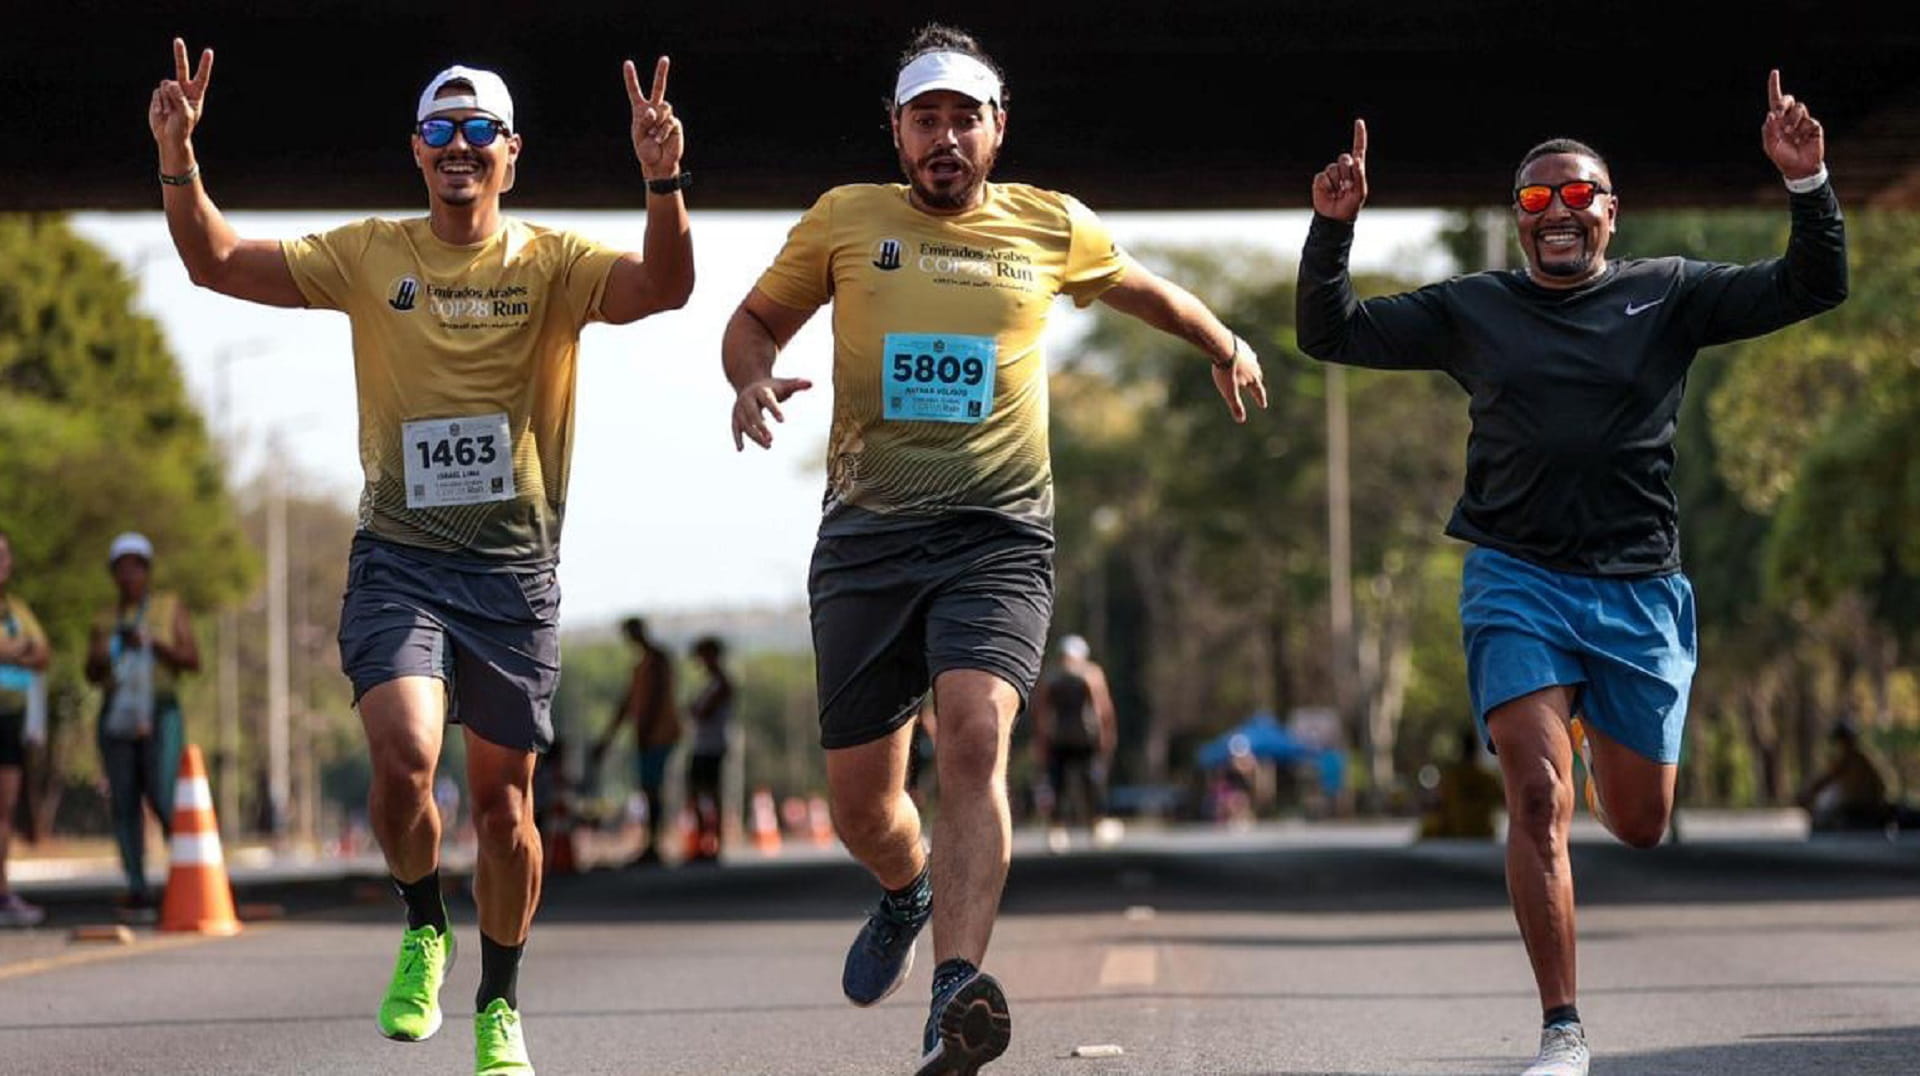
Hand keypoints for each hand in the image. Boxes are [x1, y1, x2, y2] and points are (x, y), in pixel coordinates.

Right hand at [149, 38, 212, 151]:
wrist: (169, 137)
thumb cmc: (182, 128)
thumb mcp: (185, 114)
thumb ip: (179, 98)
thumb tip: (170, 83)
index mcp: (196, 94)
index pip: (201, 77)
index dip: (204, 64)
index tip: (208, 51)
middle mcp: (183, 90)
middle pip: (181, 68)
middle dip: (179, 54)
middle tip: (178, 40)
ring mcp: (170, 91)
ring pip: (166, 85)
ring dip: (167, 99)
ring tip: (170, 111)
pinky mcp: (159, 95)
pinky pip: (157, 92)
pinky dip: (158, 103)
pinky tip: (162, 112)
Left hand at [626, 57, 683, 179]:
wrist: (659, 164)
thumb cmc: (645, 150)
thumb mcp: (638, 134)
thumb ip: (644, 120)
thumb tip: (654, 109)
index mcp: (640, 110)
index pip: (635, 91)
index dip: (631, 78)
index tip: (628, 63)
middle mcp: (654, 110)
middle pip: (659, 88)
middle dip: (661, 72)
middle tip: (665, 59)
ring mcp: (666, 116)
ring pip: (664, 107)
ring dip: (657, 122)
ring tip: (653, 136)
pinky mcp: (675, 124)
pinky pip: (669, 121)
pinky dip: (663, 131)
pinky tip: (659, 139)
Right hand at [731, 376, 812, 450]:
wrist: (749, 383)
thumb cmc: (771, 387)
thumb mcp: (784, 384)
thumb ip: (797, 384)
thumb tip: (812, 383)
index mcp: (760, 390)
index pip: (767, 400)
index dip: (774, 410)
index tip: (783, 421)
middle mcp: (747, 399)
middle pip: (753, 414)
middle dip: (761, 427)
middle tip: (772, 439)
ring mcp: (739, 409)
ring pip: (745, 423)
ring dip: (754, 435)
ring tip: (768, 446)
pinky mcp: (736, 417)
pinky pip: (735, 428)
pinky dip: (737, 438)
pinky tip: (740, 449)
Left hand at [1211, 338, 1268, 423]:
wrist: (1222, 346)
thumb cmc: (1225, 370)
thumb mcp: (1229, 391)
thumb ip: (1236, 405)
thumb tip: (1241, 420)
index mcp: (1253, 378)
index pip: (1258, 392)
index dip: (1260, 399)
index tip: (1263, 405)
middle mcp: (1254, 366)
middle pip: (1258, 376)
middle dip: (1257, 383)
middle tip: (1257, 387)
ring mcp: (1248, 354)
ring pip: (1253, 363)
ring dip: (1252, 368)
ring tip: (1250, 370)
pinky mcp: (1241, 344)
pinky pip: (1244, 352)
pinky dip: (1243, 357)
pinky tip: (1240, 355)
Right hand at [1310, 119, 1367, 220]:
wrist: (1335, 217)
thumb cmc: (1350, 206)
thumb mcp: (1360, 192)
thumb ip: (1360, 176)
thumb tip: (1356, 161)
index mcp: (1356, 169)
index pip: (1358, 148)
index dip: (1359, 135)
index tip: (1359, 122)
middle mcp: (1343, 168)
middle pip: (1344, 158)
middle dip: (1347, 171)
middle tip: (1347, 187)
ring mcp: (1331, 173)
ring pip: (1333, 168)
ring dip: (1337, 182)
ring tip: (1338, 192)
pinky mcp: (1320, 179)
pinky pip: (1323, 177)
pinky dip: (1327, 186)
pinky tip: (1329, 193)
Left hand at [1761, 69, 1823, 181]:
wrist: (1799, 168)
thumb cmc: (1782, 157)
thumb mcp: (1770, 146)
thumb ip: (1768, 131)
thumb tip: (1770, 114)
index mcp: (1777, 121)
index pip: (1775, 100)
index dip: (1774, 86)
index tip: (1774, 72)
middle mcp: (1789, 118)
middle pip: (1788, 99)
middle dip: (1783, 102)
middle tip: (1779, 112)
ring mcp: (1803, 121)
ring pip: (1799, 108)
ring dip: (1793, 120)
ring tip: (1791, 134)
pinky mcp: (1814, 126)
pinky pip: (1809, 121)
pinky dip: (1804, 130)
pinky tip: (1803, 139)